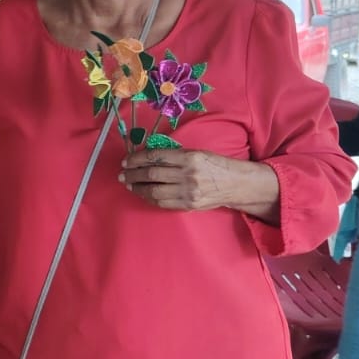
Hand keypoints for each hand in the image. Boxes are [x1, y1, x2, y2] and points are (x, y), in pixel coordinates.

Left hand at [119, 147, 276, 212]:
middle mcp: (188, 174)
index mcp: (189, 157)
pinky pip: (162, 202)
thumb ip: (174, 156)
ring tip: (129, 184)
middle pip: (152, 174)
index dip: (137, 159)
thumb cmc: (215, 165)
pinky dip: (149, 198)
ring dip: (137, 187)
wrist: (236, 184)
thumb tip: (147, 158)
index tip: (126, 161)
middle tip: (122, 174)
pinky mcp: (188, 205)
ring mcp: (188, 191)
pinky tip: (142, 194)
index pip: (155, 157)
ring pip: (154, 190)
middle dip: (133, 174)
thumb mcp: (197, 153)